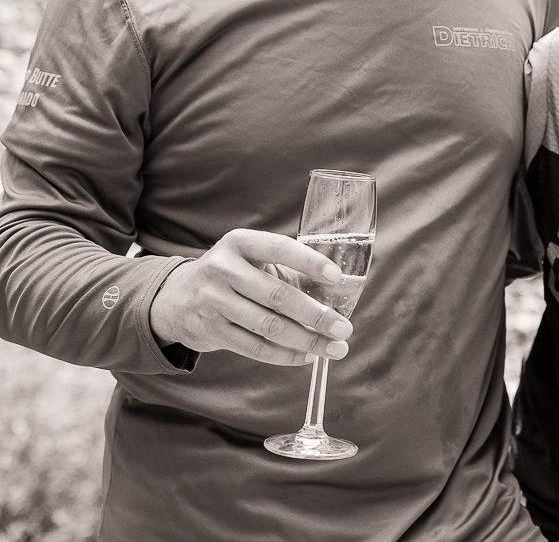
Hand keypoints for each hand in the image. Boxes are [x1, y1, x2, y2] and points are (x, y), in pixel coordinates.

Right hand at [149, 228, 353, 365]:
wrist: (174, 298)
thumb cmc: (231, 276)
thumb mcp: (251, 261)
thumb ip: (287, 271)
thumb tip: (336, 295)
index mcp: (239, 243)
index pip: (279, 248)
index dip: (310, 262)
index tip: (337, 277)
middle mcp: (223, 269)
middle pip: (277, 295)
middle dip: (316, 315)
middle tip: (344, 329)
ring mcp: (213, 301)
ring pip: (268, 326)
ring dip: (306, 340)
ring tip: (333, 348)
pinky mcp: (210, 330)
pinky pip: (254, 347)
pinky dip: (284, 355)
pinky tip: (306, 356)